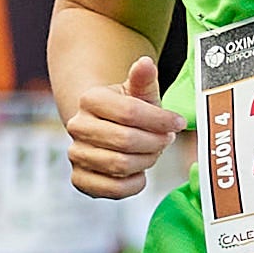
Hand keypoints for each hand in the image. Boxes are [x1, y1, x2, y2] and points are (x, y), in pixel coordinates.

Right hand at [63, 57, 180, 198]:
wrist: (105, 128)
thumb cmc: (128, 110)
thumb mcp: (139, 91)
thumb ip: (143, 78)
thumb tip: (145, 63)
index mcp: (90, 99)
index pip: (130, 112)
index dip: (160, 120)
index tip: (177, 123)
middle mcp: (78, 126)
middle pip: (125, 141)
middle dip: (154, 142)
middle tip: (166, 139)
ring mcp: (76, 154)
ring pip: (121, 165)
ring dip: (146, 161)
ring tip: (152, 152)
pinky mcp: (80, 179)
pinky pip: (113, 189)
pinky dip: (134, 183)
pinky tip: (139, 171)